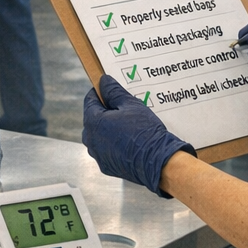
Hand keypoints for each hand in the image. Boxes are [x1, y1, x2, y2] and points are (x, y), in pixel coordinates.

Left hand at [82, 77, 194, 196]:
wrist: (158, 162)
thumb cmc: (145, 131)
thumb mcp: (131, 104)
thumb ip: (114, 91)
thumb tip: (104, 81)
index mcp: (92, 121)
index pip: (90, 99)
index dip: (101, 92)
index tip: (110, 90)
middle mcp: (90, 139)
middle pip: (94, 118)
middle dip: (106, 112)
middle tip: (125, 109)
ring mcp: (97, 154)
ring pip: (99, 135)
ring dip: (110, 128)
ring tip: (129, 126)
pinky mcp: (106, 165)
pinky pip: (106, 149)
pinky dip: (114, 144)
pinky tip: (130, 142)